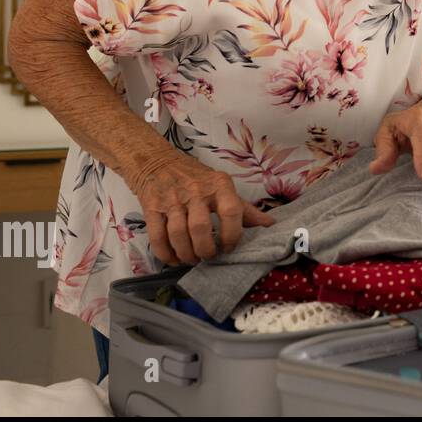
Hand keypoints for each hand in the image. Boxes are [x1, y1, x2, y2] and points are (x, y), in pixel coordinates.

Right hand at [128, 152, 274, 265]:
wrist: (156, 162)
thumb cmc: (196, 178)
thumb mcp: (222, 187)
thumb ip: (244, 209)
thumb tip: (270, 225)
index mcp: (219, 185)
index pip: (231, 211)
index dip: (232, 235)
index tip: (229, 248)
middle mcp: (195, 191)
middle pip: (200, 227)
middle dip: (205, 249)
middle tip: (208, 256)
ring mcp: (171, 199)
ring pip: (177, 234)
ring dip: (186, 253)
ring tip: (193, 259)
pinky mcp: (151, 208)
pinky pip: (157, 236)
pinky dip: (165, 253)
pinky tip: (174, 259)